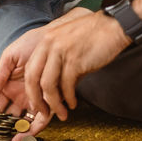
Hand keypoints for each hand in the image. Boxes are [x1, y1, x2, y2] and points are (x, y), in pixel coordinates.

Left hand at [0, 7, 127, 124]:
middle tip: (42, 113)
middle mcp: (49, 45)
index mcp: (45, 42)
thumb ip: (56, 64)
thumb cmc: (92, 37)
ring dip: (54, 104)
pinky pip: (66, 85)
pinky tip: (73, 103)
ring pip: (48, 85)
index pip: (29, 70)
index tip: (36, 103)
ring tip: (62, 113)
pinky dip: (69, 98)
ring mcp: (61, 52)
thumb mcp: (66, 45)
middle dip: (36, 100)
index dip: (30, 90)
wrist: (112, 26)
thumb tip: (53, 90)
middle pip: (33, 79)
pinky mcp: (75, 60)